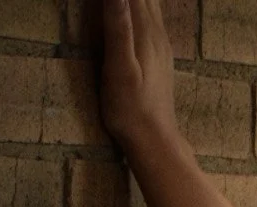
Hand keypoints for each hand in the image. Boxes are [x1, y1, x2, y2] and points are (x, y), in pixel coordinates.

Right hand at [99, 0, 179, 155]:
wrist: (155, 142)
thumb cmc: (131, 110)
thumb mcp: (119, 68)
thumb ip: (118, 27)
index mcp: (145, 31)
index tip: (94, 0)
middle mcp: (158, 32)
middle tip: (98, 3)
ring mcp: (162, 44)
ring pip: (151, 4)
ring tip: (112, 6)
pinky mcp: (161, 55)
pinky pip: (152, 17)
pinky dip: (140, 5)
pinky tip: (131, 8)